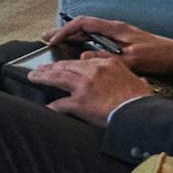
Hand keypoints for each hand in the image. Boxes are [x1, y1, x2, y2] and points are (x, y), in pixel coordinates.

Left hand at [26, 51, 155, 123]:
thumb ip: (122, 71)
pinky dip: (52, 106)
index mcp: (104, 64)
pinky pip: (60, 104)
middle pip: (65, 66)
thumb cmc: (139, 98)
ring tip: (33, 77)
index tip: (61, 65)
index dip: (67, 63)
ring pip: (57, 77)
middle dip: (49, 67)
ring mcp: (83, 86)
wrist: (139, 113)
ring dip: (42, 77)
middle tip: (39, 68)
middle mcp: (91, 71)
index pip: (81, 60)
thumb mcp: (133, 77)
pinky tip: (47, 107)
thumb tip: (122, 70)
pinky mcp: (79, 103)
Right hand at [44, 14, 172, 79]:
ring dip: (72, 36)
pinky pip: (96, 37)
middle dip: (63, 31)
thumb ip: (106, 59)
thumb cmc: (157, 56)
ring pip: (89, 31)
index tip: (53, 40)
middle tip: (46, 38)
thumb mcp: (130, 60)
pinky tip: (77, 49)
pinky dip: (83, 40)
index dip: (65, 30)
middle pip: (83, 25)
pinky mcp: (121, 40)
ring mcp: (118, 33)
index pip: (84, 23)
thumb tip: (83, 57)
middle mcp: (115, 27)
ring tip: (56, 43)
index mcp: (115, 28)